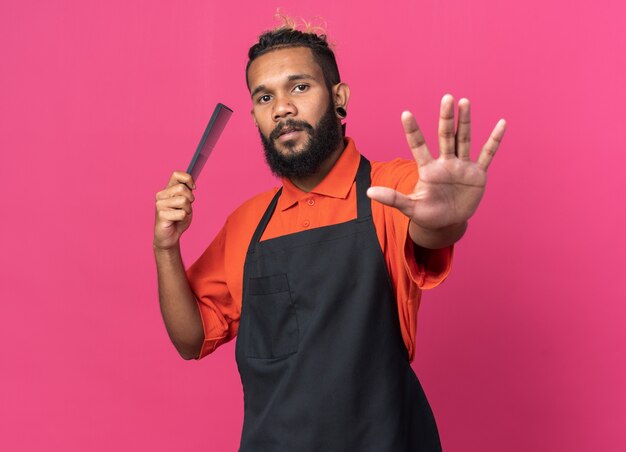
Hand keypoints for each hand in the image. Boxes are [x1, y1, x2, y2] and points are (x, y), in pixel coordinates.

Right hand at [154, 171, 195, 250]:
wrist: (169, 236)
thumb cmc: (177, 219)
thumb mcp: (185, 203)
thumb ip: (187, 193)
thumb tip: (192, 184)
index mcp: (167, 190)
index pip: (176, 174)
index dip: (188, 179)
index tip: (193, 187)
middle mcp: (161, 195)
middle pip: (182, 188)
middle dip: (190, 199)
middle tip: (186, 208)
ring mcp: (160, 204)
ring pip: (183, 201)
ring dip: (187, 210)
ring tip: (181, 215)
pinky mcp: (161, 215)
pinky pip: (181, 213)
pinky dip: (183, 218)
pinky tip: (176, 221)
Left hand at [367, 94, 506, 243]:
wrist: (447, 223)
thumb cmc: (427, 214)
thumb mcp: (410, 207)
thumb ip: (392, 198)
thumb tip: (369, 192)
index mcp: (428, 169)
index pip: (418, 146)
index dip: (412, 131)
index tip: (405, 114)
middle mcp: (445, 163)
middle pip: (445, 136)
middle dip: (446, 118)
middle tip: (447, 98)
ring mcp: (462, 166)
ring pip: (463, 140)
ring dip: (465, 122)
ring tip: (464, 102)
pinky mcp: (477, 174)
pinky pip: (487, 154)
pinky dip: (494, 141)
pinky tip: (502, 123)